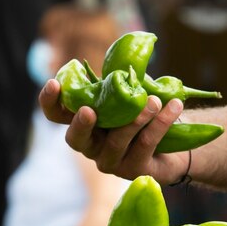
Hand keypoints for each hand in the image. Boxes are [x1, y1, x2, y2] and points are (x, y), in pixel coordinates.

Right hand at [38, 79, 189, 183]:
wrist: (176, 144)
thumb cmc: (145, 113)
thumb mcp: (129, 94)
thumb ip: (120, 81)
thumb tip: (125, 55)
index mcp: (85, 123)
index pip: (57, 115)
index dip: (50, 102)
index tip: (54, 83)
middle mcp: (92, 146)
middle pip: (75, 139)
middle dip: (81, 124)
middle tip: (89, 110)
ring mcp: (111, 161)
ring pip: (117, 141)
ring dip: (136, 118)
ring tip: (154, 100)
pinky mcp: (135, 170)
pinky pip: (145, 145)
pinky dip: (160, 123)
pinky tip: (173, 107)